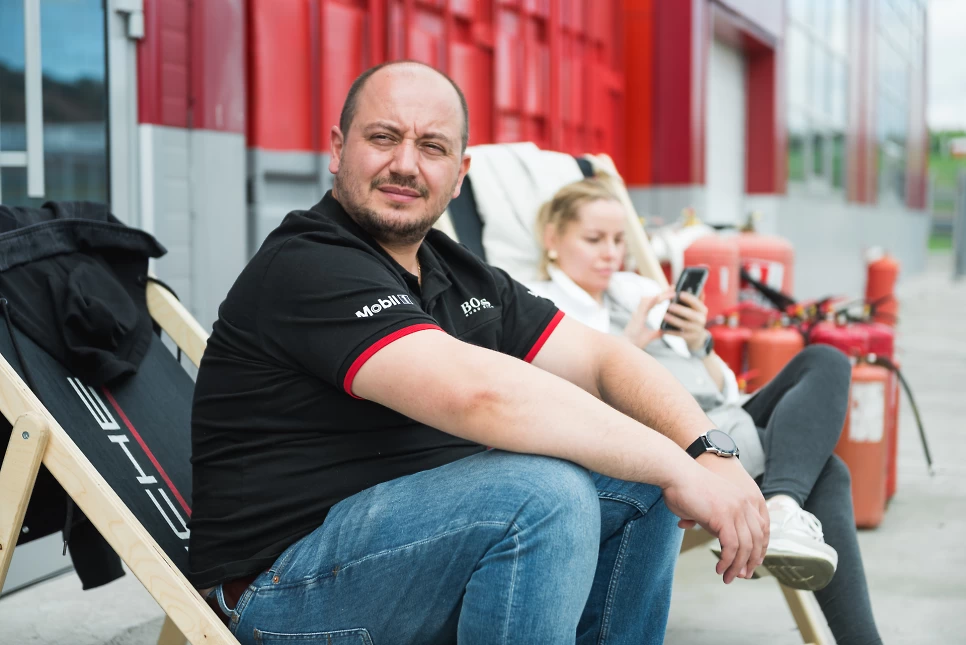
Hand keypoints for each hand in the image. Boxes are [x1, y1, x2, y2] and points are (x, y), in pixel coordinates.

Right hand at [623, 289, 674, 348]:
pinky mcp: (637, 317)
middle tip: (674, 287)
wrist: (626, 349)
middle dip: (663, 292)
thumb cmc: (634, 343)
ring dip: (660, 295)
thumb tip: (665, 331)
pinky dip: (652, 300)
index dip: (661, 296)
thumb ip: (657, 333)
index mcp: (641, 315)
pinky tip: (659, 296)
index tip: (671, 292)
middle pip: (652, 298)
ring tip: (672, 292)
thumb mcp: (649, 337)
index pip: (653, 302)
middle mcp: (639, 312)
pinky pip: (645, 306)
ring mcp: (637, 314)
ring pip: (650, 299)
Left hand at [663, 291, 709, 351]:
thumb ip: (685, 297)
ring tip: (664, 316)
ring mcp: (697, 329)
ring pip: (684, 325)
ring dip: (674, 320)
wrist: (696, 335)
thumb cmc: (691, 316)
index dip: (689, 298)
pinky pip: (680, 334)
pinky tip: (663, 328)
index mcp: (702, 309)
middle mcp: (702, 319)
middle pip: (691, 314)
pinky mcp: (691, 338)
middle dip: (680, 310)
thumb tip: (673, 286)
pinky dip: (671, 332)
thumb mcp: (692, 307)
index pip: (696, 302)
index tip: (680, 294)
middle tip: (669, 306)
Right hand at [696, 452, 769, 577]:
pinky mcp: (724, 517)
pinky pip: (732, 547)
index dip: (759, 548)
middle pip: (757, 540)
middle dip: (751, 561)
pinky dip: (727, 561)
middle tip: (742, 575)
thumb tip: (720, 539)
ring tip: (728, 577)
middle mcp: (744, 504)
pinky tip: (720, 568)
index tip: (750, 563)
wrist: (675, 473)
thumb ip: (717, 522)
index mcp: (743, 499)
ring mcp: (736, 510)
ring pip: (745, 547)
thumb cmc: (684, 488)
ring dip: (737, 566)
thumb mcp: (708, 506)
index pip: (761, 528)